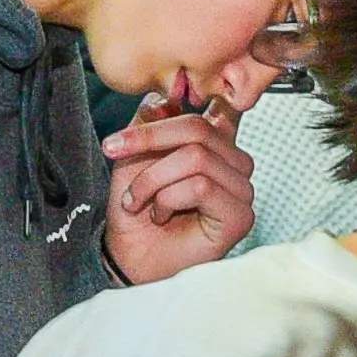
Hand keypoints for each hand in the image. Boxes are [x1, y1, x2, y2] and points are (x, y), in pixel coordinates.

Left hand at [101, 84, 253, 283]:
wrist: (129, 256)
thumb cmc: (135, 211)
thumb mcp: (133, 155)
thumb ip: (150, 121)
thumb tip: (163, 99)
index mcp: (216, 143)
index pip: (212, 106)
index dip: (176, 107)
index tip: (148, 114)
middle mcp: (235, 163)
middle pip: (198, 128)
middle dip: (148, 140)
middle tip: (114, 151)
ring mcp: (242, 190)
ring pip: (196, 158)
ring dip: (153, 179)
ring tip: (138, 200)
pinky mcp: (239, 216)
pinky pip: (200, 186)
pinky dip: (168, 198)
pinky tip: (160, 215)